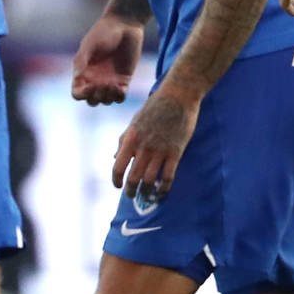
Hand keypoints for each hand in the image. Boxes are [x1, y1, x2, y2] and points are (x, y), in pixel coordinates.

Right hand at [72, 15, 140, 104]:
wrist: (125, 25)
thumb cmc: (104, 32)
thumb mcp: (90, 45)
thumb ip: (82, 60)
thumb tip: (77, 77)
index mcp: (83, 73)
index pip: (78, 93)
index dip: (82, 94)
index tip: (91, 86)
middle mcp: (95, 80)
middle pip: (92, 100)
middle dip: (96, 96)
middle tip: (104, 84)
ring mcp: (110, 81)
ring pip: (106, 100)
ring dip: (108, 97)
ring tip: (113, 85)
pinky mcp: (124, 80)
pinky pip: (120, 96)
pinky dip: (119, 96)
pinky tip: (121, 88)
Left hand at [112, 81, 201, 197]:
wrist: (178, 95)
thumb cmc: (155, 106)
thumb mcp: (134, 121)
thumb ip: (124, 140)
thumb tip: (115, 157)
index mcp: (131, 139)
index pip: (118, 167)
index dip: (116, 181)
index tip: (118, 186)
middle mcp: (143, 147)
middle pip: (133, 178)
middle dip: (131, 191)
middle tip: (131, 195)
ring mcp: (160, 151)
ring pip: (150, 181)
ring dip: (147, 193)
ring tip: (146, 197)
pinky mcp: (176, 152)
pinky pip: (168, 177)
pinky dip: (164, 189)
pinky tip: (162, 194)